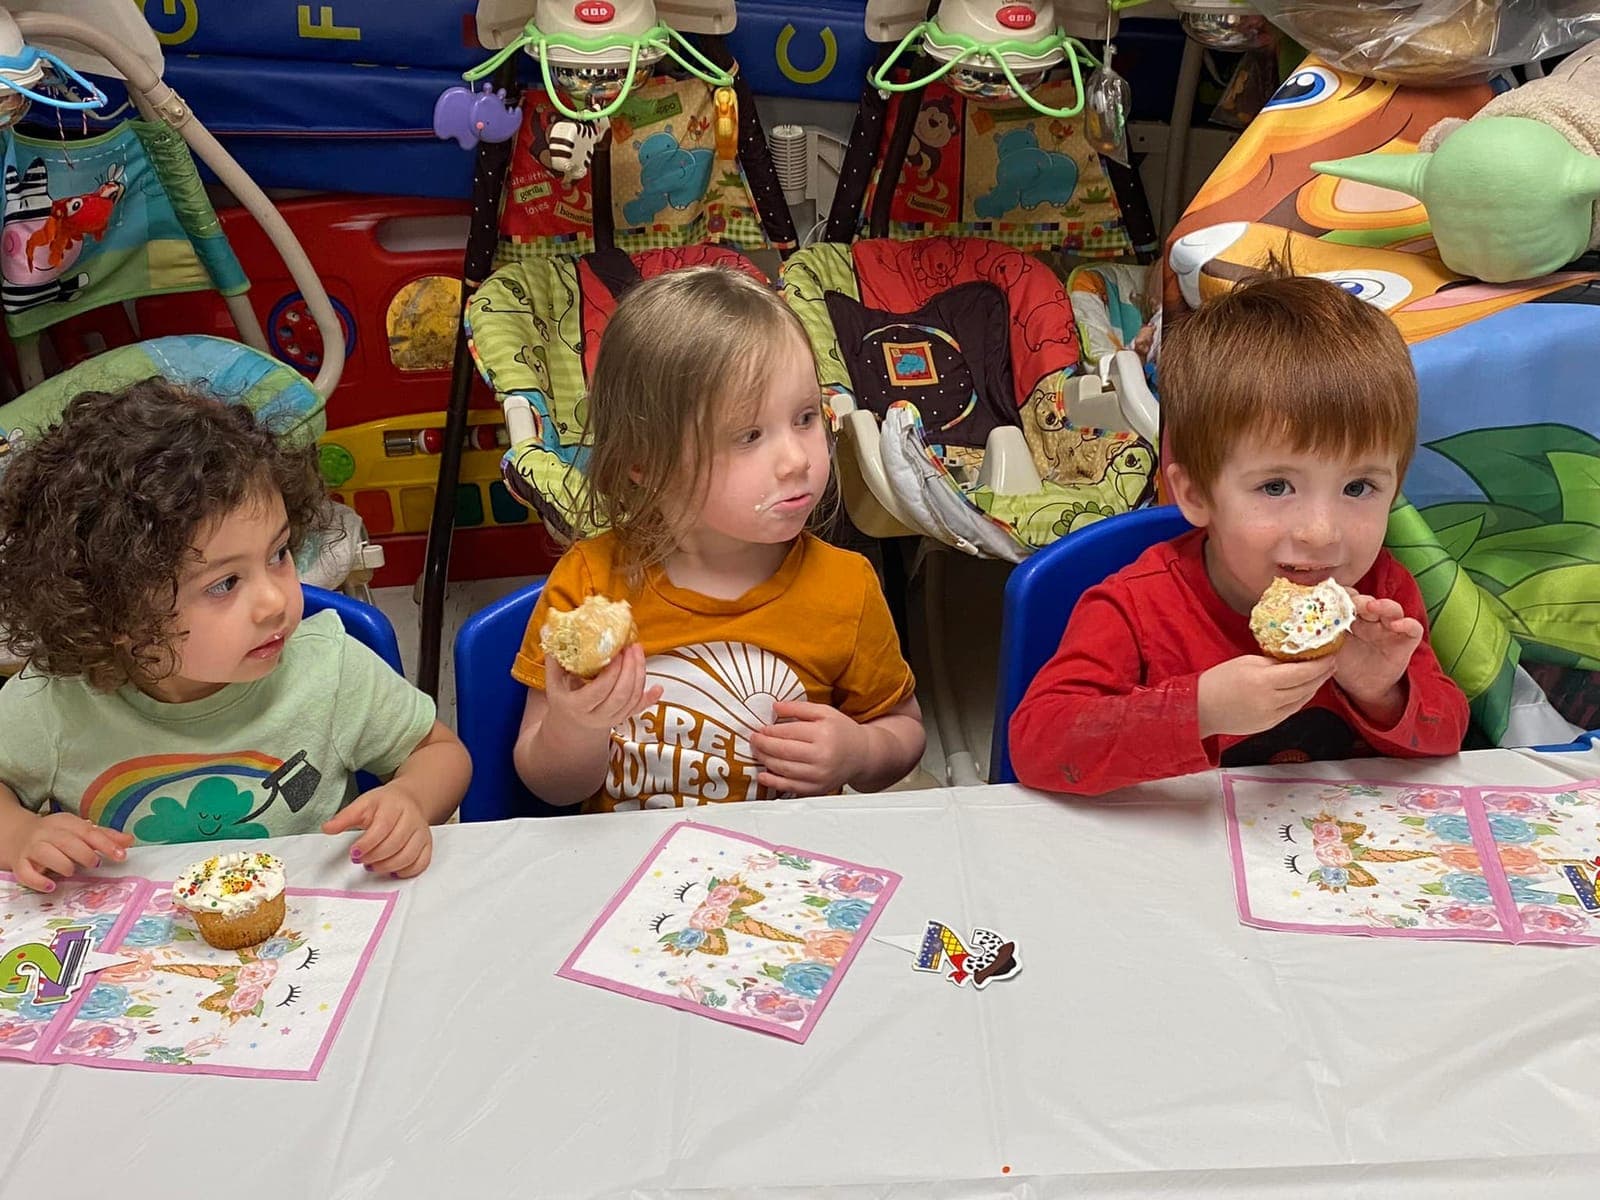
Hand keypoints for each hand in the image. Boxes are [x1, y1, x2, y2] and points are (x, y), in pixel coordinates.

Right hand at [9, 814, 132, 892]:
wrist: (17, 835)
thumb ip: (104, 836)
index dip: (106, 843)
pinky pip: (26, 873)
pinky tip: (51, 886)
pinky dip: (38, 881)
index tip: (121, 855)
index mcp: (64, 822)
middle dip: (85, 854)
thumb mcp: (79, 831)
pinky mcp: (19, 863)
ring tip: (71, 871)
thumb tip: (129, 840)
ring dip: (63, 865)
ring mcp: (31, 848)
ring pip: (45, 854)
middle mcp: (46, 833)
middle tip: (95, 864)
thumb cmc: (57, 836)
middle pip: (67, 841)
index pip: (87, 831)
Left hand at [323, 783, 433, 877]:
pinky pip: (421, 863)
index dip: (366, 844)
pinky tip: (391, 870)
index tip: (353, 853)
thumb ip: (344, 817)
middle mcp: (412, 819)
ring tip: (372, 866)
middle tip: (360, 860)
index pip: (382, 828)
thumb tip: (327, 828)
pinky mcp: (428, 845)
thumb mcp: (362, 804)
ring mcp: (422, 833)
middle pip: (395, 844)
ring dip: (387, 866)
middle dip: (374, 857)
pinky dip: (405, 871)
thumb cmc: (384, 805)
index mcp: (394, 806)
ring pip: (408, 856)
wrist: (408, 800)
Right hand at [544, 645, 661, 735]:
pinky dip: (650, 698)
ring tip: (638, 652)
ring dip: (640, 674)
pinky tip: (658, 688)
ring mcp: (612, 719)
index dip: (612, 672)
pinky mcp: (623, 718)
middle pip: (620, 695)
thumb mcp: (553, 682)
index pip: (600, 690)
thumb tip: (549, 631)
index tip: (617, 652)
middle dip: (630, 669)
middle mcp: (596, 716)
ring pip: (632, 700)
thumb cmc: (562, 699)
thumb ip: (554, 659)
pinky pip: (638, 709)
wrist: (570, 727)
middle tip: (631, 647)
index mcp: (577, 706)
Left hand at [751, 700, 866, 795]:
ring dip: (765, 761)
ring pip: (783, 769)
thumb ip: (799, 707)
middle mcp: (822, 756)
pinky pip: (790, 787)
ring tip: (758, 752)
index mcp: (823, 734)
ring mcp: (819, 775)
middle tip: (754, 739)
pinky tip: (763, 775)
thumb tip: (775, 706)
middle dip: (763, 745)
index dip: (770, 731)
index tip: (760, 729)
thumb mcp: (824, 712)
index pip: (788, 732)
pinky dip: (773, 782)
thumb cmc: (842, 731)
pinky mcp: (817, 789)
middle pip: (783, 751)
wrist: (862, 755)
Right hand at [1196, 654, 1336, 739]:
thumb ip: (1273, 662)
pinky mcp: (1269, 725)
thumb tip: (1295, 660)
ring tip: (1321, 674)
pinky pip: (1292, 709)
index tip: (1330, 654)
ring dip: (1314, 686)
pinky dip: (1301, 698)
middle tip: (1331, 662)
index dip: (1320, 664)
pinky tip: (1303, 689)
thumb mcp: (1246, 662)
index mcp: (1263, 682)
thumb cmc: (1218, 681)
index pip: (1302, 672)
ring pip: (1303, 700)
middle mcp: (1270, 702)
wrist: (1200, 708)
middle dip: (1322, 674)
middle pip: (1307, 687)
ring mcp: (1271, 716)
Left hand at [1333, 592, 1422, 717]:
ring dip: (1383, 605)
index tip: (1333, 597)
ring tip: (1373, 607)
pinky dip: (1407, 624)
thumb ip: (1322, 636)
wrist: (1362, 688)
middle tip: (1352, 602)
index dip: (1343, 596)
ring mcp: (1390, 628)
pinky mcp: (1405, 641)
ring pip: (1392, 609)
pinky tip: (1397, 625)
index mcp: (1353, 618)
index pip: (1350, 599)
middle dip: (1361, 600)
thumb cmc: (1345, 664)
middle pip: (1370, 602)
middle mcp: (1372, 619)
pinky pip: (1413, 629)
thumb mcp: (1331, 649)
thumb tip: (1299, 624)